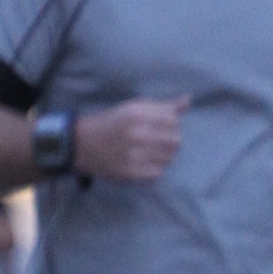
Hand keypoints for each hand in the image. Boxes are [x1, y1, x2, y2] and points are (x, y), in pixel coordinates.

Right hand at [73, 98, 188, 181]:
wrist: (84, 145)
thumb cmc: (114, 123)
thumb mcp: (135, 108)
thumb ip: (163, 106)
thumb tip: (188, 100)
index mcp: (137, 114)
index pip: (173, 120)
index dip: (171, 124)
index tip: (161, 126)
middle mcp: (137, 134)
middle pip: (175, 140)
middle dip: (170, 140)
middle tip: (158, 141)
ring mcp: (134, 155)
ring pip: (168, 158)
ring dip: (164, 155)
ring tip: (151, 152)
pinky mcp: (132, 173)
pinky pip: (158, 173)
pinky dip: (155, 169)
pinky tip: (145, 162)